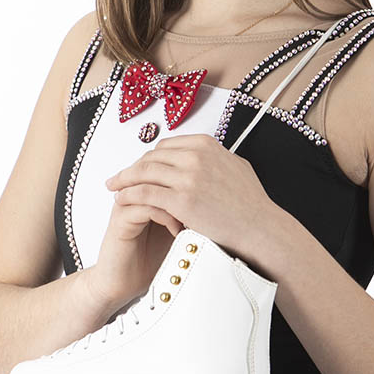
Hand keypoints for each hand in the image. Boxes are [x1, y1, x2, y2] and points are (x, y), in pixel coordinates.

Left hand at [104, 133, 278, 265]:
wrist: (260, 228)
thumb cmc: (252, 205)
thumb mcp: (236, 168)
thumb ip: (216, 159)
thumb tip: (206, 157)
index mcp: (206, 145)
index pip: (165, 146)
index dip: (148, 158)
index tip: (139, 168)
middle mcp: (195, 156)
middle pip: (151, 157)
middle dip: (132, 168)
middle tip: (118, 177)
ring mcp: (188, 177)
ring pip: (144, 173)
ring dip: (124, 180)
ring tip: (114, 188)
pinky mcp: (181, 200)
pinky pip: (145, 193)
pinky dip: (129, 195)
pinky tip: (121, 200)